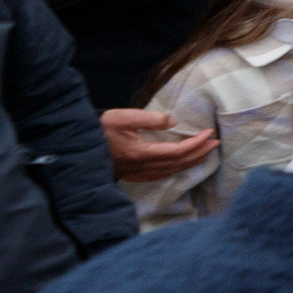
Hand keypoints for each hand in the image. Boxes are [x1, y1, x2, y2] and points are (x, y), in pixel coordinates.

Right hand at [102, 108, 218, 182]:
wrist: (77, 147)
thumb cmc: (100, 129)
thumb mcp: (122, 117)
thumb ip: (149, 119)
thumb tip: (173, 121)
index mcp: (141, 154)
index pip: (178, 152)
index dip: (196, 143)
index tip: (209, 133)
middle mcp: (141, 167)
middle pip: (179, 163)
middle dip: (200, 153)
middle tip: (216, 142)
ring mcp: (137, 174)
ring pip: (172, 171)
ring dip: (191, 161)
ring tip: (205, 151)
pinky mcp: (133, 175)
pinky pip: (161, 175)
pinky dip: (177, 168)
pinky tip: (182, 163)